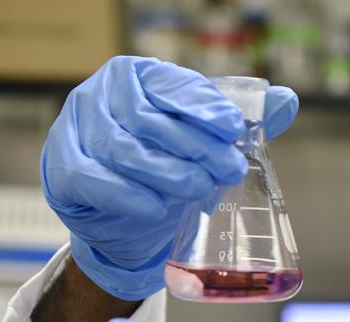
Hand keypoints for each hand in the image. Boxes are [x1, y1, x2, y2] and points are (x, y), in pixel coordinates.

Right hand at [42, 56, 297, 299]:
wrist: (121, 217)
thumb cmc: (162, 167)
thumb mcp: (199, 143)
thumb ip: (236, 121)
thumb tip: (287, 101)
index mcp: (138, 76)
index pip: (172, 86)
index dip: (203, 107)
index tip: (233, 129)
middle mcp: (102, 95)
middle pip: (151, 119)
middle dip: (195, 146)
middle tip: (228, 169)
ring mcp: (76, 129)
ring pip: (123, 149)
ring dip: (165, 171)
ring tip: (199, 188)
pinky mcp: (61, 168)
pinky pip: (93, 180)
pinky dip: (127, 195)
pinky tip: (155, 207)